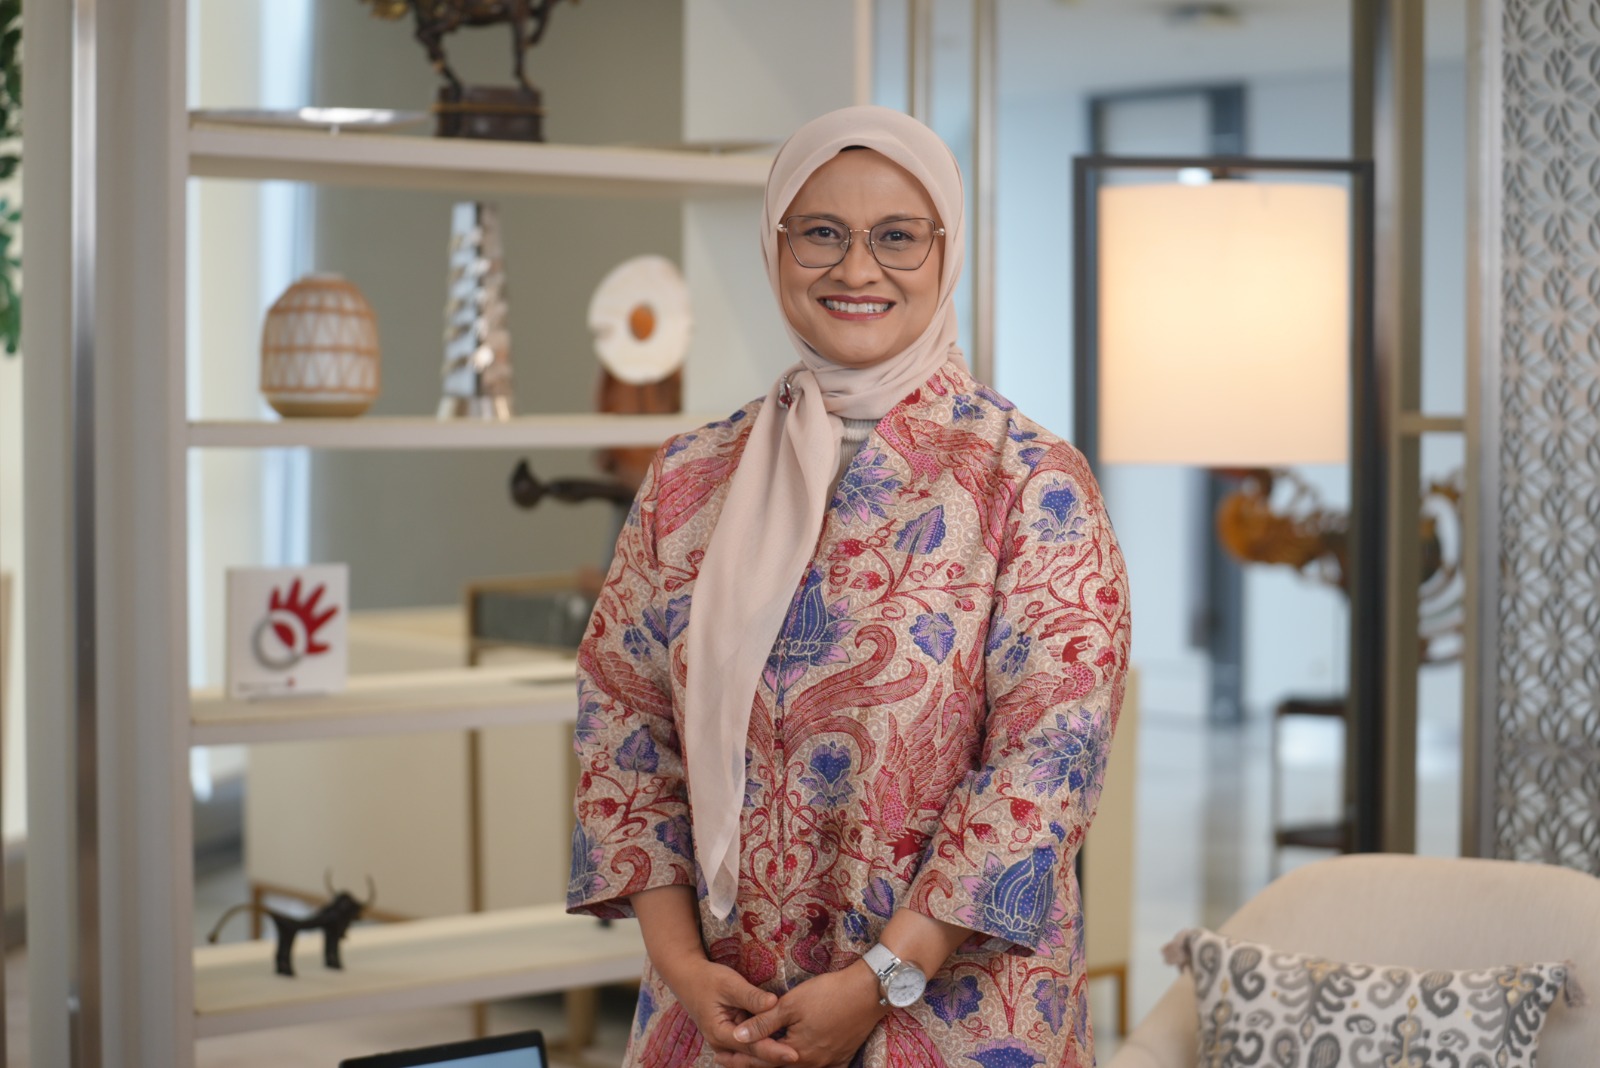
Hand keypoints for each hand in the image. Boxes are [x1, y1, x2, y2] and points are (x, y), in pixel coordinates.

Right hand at [667, 957, 799, 1066]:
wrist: (687, 977)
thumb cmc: (707, 979)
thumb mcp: (729, 984)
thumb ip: (751, 996)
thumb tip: (774, 1004)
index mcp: (720, 1033)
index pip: (752, 1047)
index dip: (774, 1052)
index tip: (794, 1054)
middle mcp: (722, 1043)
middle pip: (753, 1056)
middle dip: (776, 1057)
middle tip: (801, 1056)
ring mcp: (726, 1041)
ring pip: (752, 1052)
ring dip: (771, 1052)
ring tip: (796, 1052)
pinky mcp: (731, 1035)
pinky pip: (750, 1044)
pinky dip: (764, 1044)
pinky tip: (783, 1042)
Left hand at [721, 961, 886, 1067]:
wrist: (870, 991)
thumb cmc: (829, 993)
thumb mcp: (791, 1004)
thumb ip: (763, 1023)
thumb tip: (736, 1037)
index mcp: (797, 1053)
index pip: (760, 1059)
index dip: (739, 1057)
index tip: (720, 1056)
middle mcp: (814, 1064)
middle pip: (777, 1066)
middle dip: (754, 1062)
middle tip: (730, 1059)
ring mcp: (830, 1062)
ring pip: (796, 1066)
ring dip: (777, 1061)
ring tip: (760, 1057)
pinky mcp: (842, 1056)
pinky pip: (817, 1065)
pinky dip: (801, 1062)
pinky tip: (795, 1057)